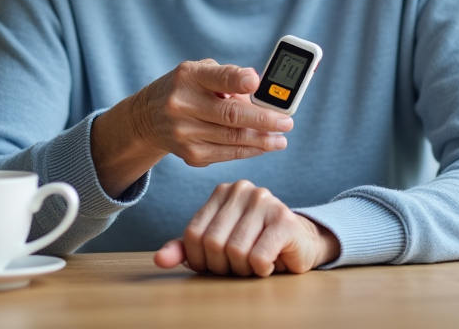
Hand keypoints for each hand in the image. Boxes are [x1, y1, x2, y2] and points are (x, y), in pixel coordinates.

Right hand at [130, 59, 292, 166]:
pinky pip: (227, 154)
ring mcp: (184, 133)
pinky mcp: (190, 155)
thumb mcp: (201, 73)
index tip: (257, 82)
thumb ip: (230, 79)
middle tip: (286, 123)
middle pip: (230, 115)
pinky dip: (248, 150)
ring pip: (232, 139)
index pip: (217, 78)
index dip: (238, 79)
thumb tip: (263, 93)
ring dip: (262, 141)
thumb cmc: (185, 89)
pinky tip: (263, 146)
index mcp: (188, 77)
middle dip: (263, 121)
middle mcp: (182, 104)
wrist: (148, 118)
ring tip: (280, 139)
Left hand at [153, 180, 340, 276]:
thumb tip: (160, 260)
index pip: (193, 234)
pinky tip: (271, 262)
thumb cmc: (254, 244)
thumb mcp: (217, 245)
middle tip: (240, 265)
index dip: (201, 260)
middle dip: (223, 266)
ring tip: (256, 262)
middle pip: (213, 243)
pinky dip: (261, 270)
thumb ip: (187, 249)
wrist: (299, 244)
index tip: (217, 263)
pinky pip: (258, 258)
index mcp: (223, 192)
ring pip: (235, 251)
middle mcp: (243, 190)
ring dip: (244, 269)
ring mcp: (265, 201)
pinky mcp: (284, 220)